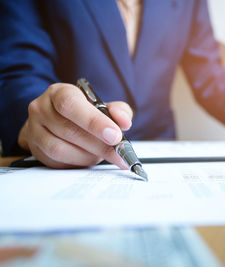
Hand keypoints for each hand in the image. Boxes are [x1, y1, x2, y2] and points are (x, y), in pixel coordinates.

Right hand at [18, 83, 133, 168]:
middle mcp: (41, 109)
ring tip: (105, 155)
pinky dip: (79, 163)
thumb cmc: (85, 112)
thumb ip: (118, 111)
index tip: (115, 135)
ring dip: (88, 155)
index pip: (71, 104)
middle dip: (99, 145)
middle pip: (68, 130)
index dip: (94, 121)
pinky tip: (91, 158)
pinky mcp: (36, 150)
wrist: (59, 121)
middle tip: (120, 152)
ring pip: (60, 149)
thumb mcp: (104, 106)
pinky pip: (57, 162)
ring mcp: (34, 131)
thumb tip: (124, 122)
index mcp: (59, 92)